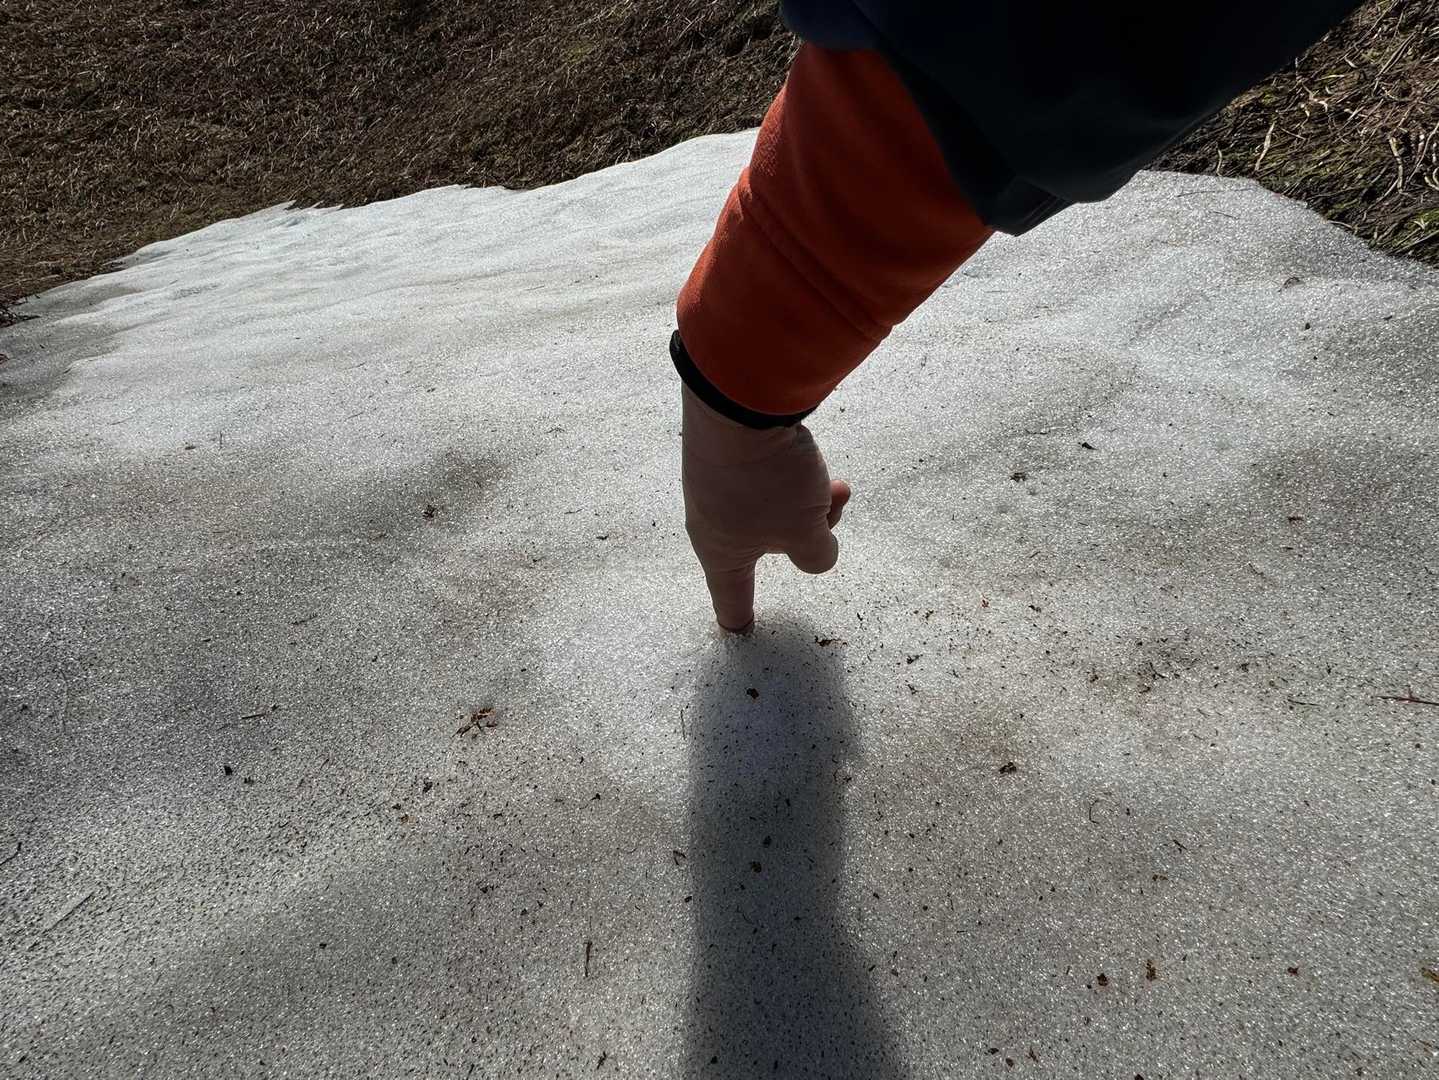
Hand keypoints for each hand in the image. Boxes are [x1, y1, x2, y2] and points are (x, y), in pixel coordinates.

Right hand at [680, 383, 851, 632]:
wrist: (738, 399)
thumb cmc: (767, 480)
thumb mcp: (805, 530)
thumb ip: (816, 555)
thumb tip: (816, 553)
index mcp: (721, 553)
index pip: (731, 597)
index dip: (740, 617)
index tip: (741, 630)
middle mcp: (712, 521)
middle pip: (767, 545)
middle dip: (808, 531)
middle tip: (833, 508)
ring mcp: (716, 483)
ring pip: (772, 507)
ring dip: (808, 497)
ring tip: (834, 481)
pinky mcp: (726, 451)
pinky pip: (764, 476)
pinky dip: (791, 473)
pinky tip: (807, 454)